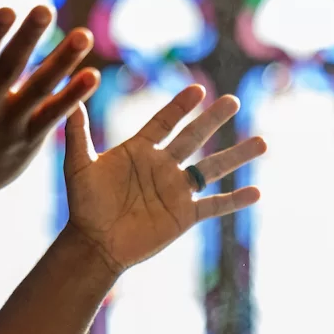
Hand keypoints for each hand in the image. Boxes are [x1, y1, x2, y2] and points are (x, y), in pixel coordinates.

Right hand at [0, 7, 97, 207]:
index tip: (8, 10)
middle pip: (9, 69)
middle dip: (27, 39)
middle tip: (47, 8)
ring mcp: (8, 126)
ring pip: (39, 90)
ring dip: (63, 62)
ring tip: (84, 36)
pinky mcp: (29, 142)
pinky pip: (53, 116)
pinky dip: (73, 97)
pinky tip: (92, 75)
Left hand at [60, 85, 266, 274]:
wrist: (94, 244)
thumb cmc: (83, 206)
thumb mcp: (78, 166)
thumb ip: (78, 134)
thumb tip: (71, 100)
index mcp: (140, 151)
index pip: (165, 122)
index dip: (181, 106)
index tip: (198, 90)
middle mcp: (162, 166)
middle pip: (195, 137)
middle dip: (214, 119)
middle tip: (234, 100)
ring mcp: (176, 191)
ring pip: (212, 168)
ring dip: (237, 156)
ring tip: (263, 142)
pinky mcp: (184, 216)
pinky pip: (214, 205)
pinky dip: (235, 200)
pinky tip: (256, 192)